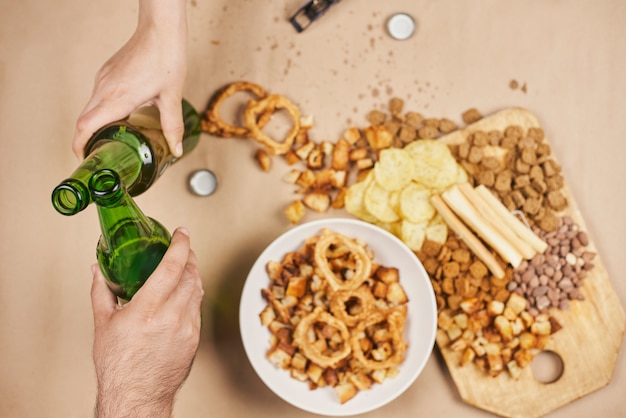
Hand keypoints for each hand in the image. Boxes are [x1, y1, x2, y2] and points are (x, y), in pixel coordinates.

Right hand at [73, 0, 187, 158]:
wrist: (160, 30)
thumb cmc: (166, 59)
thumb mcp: (172, 97)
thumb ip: (172, 126)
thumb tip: (176, 149)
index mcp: (117, 98)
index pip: (85, 126)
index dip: (80, 145)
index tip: (85, 158)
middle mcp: (104, 88)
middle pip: (83, 120)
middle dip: (86, 140)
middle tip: (99, 155)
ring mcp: (103, 78)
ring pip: (89, 108)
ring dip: (95, 125)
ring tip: (110, 140)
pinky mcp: (107, 72)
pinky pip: (97, 96)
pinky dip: (101, 111)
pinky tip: (119, 116)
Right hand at [91, 227, 202, 417]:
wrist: (136, 396)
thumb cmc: (119, 366)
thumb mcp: (103, 324)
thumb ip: (102, 292)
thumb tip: (98, 271)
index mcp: (147, 310)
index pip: (173, 267)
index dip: (180, 245)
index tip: (181, 233)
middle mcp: (171, 317)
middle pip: (192, 275)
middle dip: (189, 257)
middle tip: (183, 248)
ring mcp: (187, 328)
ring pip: (198, 290)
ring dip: (194, 274)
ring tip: (185, 267)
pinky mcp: (195, 338)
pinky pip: (198, 308)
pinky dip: (193, 295)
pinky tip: (184, 293)